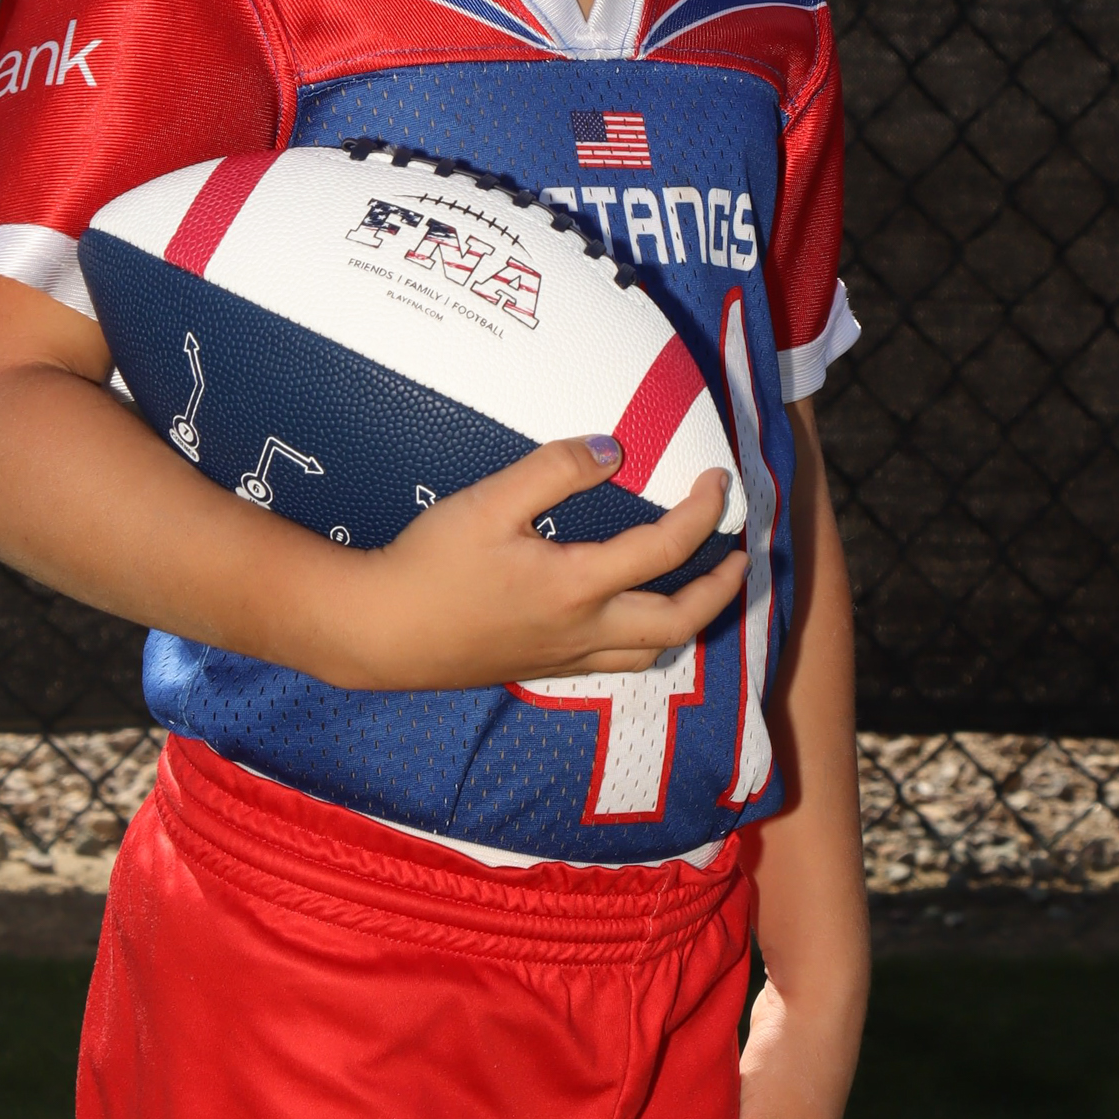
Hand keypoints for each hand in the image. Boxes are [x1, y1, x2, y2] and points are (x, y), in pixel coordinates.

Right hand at [317, 438, 744, 690]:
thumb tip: (614, 451)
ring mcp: (564, 656)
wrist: (380, 633)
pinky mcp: (540, 667)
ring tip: (698, 587)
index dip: (705, 512)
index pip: (666, 548)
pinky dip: (645, 638)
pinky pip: (616, 660)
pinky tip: (630, 614)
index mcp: (578, 585)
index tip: (720, 481)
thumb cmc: (430, 564)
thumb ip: (555, 470)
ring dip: (688, 620)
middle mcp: (583, 630)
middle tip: (738, 556)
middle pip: (679, 621)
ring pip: (651, 651)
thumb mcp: (489, 502)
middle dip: (720, 589)